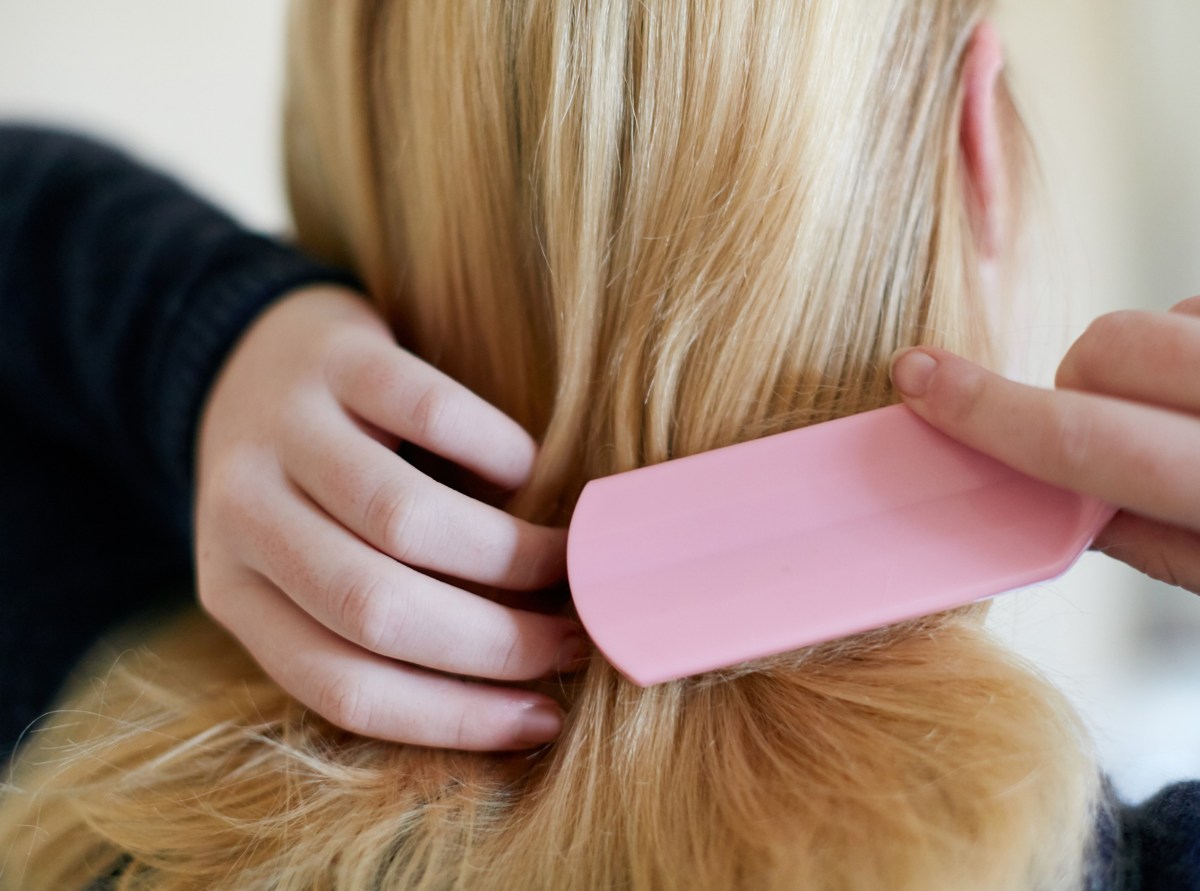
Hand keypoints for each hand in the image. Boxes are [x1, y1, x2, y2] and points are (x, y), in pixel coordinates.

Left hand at [195, 285, 580, 749]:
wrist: (250, 356)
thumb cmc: (302, 486)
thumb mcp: (303, 565)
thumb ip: (372, 622)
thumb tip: (515, 688)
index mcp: (233, 591)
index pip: (339, 683)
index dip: (451, 715)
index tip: (541, 720)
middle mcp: (242, 514)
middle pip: (374, 609)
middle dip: (494, 641)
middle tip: (571, 640)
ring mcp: (283, 428)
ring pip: (403, 518)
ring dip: (506, 554)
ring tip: (563, 562)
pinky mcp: (335, 356)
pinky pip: (430, 410)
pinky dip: (496, 451)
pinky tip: (524, 470)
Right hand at [890, 297, 1199, 593]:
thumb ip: (1150, 542)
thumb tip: (1057, 500)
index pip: (1079, 440)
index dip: (984, 410)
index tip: (919, 380)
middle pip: (1112, 347)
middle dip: (1081, 383)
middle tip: (1104, 429)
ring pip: (1162, 315)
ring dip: (1148, 362)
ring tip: (1178, 414)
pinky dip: (1193, 339)